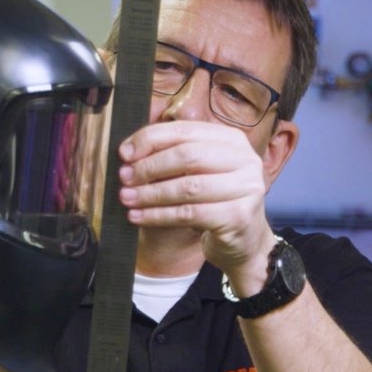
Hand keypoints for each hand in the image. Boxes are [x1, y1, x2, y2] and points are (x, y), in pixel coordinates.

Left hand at [117, 120, 276, 273]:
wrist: (243, 241)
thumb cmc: (214, 202)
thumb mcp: (197, 173)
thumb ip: (171, 157)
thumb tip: (129, 152)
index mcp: (231, 139)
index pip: (184, 131)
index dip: (150, 140)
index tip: (125, 154)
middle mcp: (244, 159)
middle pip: (187, 156)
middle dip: (150, 167)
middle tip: (125, 178)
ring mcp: (246, 188)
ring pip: (188, 187)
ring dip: (151, 194)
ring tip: (127, 198)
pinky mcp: (239, 216)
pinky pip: (190, 213)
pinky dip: (159, 215)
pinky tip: (138, 217)